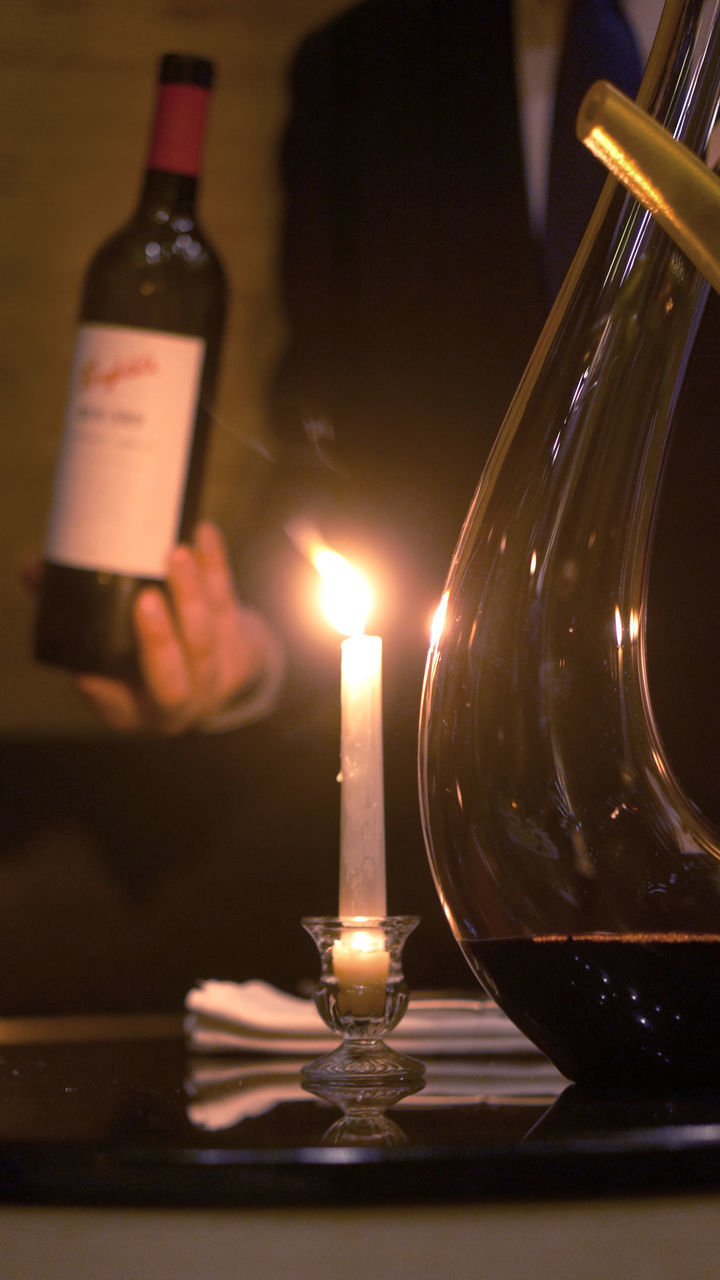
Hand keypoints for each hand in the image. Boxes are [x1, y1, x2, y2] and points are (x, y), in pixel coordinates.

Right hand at [25, 523, 282, 734]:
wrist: (218, 664)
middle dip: (159, 642)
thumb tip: (32, 568)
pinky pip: (230, 605)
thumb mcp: (109, 647)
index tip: (86, 671)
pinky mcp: (243, 648)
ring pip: (207, 641)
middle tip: (143, 599)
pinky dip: (218, 567)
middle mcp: (177, 705)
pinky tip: (205, 534)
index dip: (104, 693)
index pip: (118, 707)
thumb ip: (72, 612)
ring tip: (175, 553)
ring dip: (193, 596)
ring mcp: (215, 680)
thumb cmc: (142, 652)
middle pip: (173, 681)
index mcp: (134, 711)